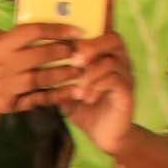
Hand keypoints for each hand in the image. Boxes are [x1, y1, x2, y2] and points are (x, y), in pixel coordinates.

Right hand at [0, 23, 81, 118]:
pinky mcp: (7, 104)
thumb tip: (51, 27)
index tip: (77, 29)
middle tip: (83, 50)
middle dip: (65, 52)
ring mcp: (4, 86)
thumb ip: (17, 39)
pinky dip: (56, 96)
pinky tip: (72, 92)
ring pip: (41, 79)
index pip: (31, 32)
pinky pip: (36, 99)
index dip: (56, 29)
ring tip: (82, 70)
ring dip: (64, 74)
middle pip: (39, 56)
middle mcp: (2, 65)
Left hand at [56, 32, 136, 156]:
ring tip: (78, 90)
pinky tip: (87, 98)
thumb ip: (59, 76)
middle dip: (92, 46)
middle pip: (113, 39)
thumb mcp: (67, 90)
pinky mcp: (128, 92)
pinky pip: (115, 81)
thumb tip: (39, 63)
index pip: (102, 31)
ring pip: (111, 62)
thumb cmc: (86, 109)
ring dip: (90, 74)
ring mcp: (126, 76)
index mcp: (106, 55)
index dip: (87, 31)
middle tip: (76, 59)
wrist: (105, 136)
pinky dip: (97, 87)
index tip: (68, 41)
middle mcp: (120, 61)